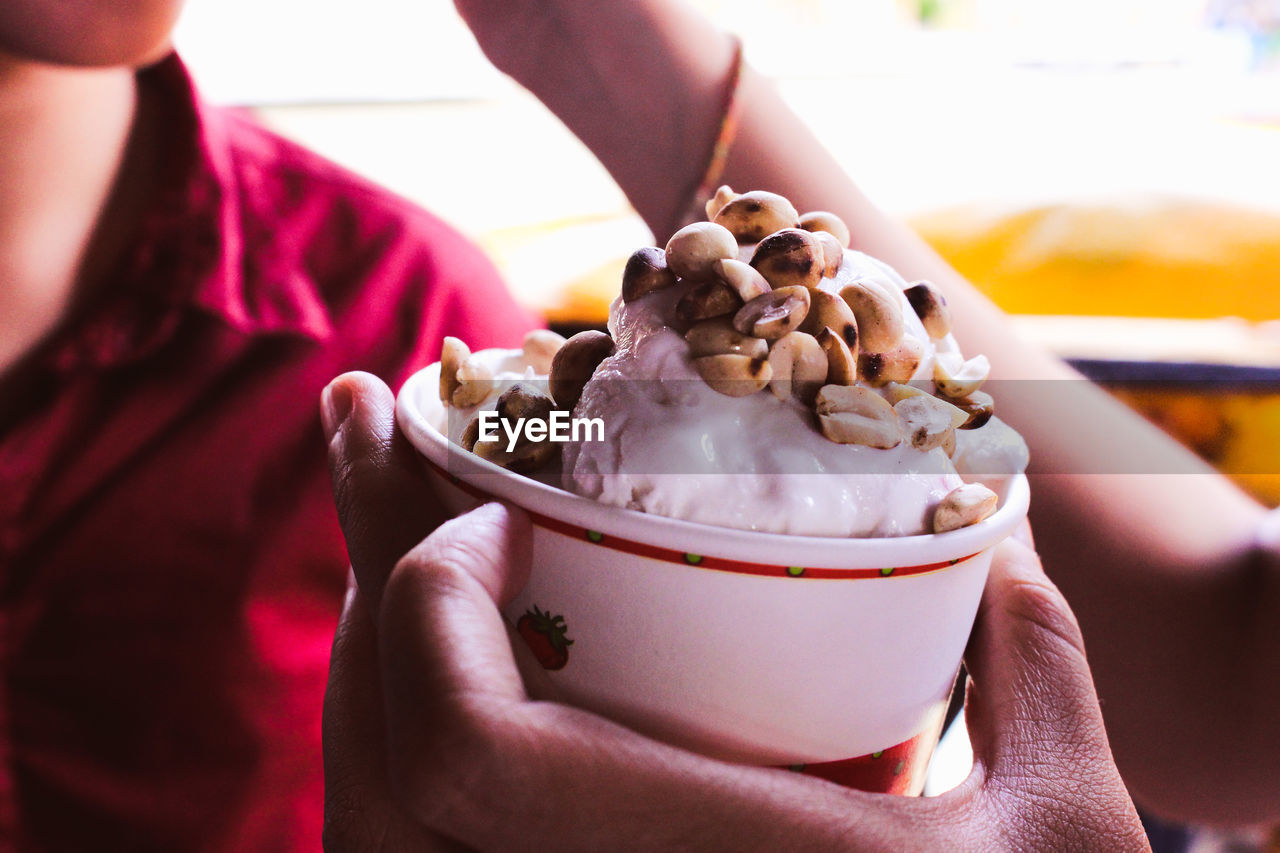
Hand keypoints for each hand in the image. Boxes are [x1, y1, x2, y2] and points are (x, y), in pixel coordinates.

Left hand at [320, 371, 1149, 851]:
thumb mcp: (1066, 830)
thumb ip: (1032, 659)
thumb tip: (1003, 521)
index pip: (467, 752)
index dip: (435, 605)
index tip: (493, 505)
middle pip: (384, 753)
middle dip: (364, 561)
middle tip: (373, 421)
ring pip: (371, 807)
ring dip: (367, 643)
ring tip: (392, 521)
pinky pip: (399, 846)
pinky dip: (386, 730)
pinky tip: (431, 654)